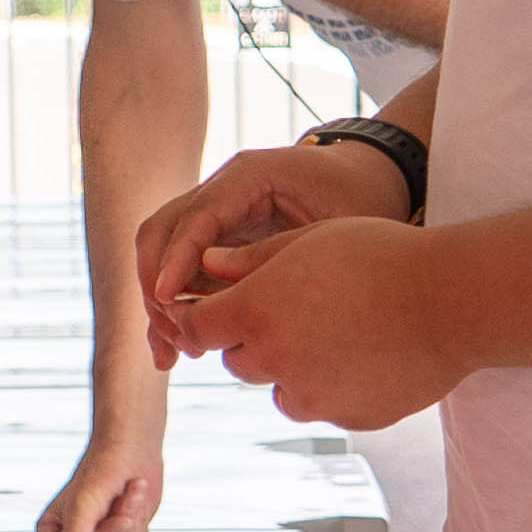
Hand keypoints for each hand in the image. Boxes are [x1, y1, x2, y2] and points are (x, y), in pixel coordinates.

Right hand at [36, 425, 164, 531]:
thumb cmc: (101, 469)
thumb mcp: (82, 506)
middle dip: (116, 524)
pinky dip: (140, 522)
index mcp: (52, 531)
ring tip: (128, 494)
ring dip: (131, 519)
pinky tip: (134, 501)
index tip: (98, 513)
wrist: (131, 449)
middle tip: (119, 499)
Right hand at [134, 139, 415, 358]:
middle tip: (176, 336)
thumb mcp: (338, 228)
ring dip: (161, 304)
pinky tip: (176, 352)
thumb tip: (244, 306)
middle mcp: (223, 189)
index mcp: (250, 175)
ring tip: (173, 355)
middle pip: (162, 230)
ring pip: (163, 253)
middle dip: (157, 285)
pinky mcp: (218, 239)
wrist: (373, 182)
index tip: (168, 301)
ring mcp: (216, 213)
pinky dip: (178, 309)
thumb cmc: (362, 199)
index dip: (176, 259)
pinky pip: (183, 272)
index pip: (197, 216)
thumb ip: (291, 260)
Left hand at [174, 217, 465, 429]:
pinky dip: (334, 388)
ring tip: (337, 334)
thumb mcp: (311, 240)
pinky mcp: (348, 418)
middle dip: (254, 341)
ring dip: (292, 370)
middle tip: (293, 313)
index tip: (217, 311)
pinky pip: (325, 406)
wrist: (451, 301)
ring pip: (280, 390)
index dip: (202, 319)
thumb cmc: (381, 256)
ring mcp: (313, 396)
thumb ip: (252, 260)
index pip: (197, 328)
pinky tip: (367, 354)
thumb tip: (208, 264)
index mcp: (257, 311)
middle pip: (237, 362)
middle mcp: (276, 360)